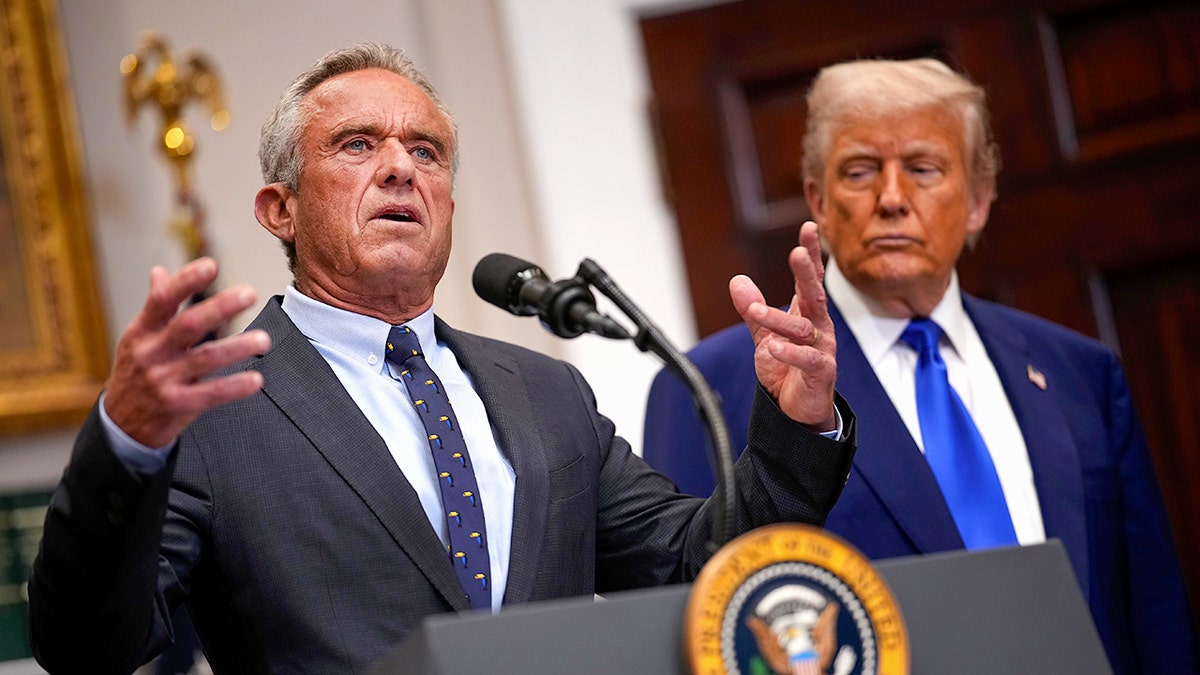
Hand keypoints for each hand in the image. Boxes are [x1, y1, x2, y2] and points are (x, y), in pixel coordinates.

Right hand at [103, 258, 270, 446]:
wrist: (121, 423)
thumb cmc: (136, 372)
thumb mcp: (138, 338)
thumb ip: (155, 307)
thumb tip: (159, 272)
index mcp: (142, 331)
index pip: (161, 300)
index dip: (185, 281)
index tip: (211, 266)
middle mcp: (152, 353)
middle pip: (188, 325)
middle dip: (219, 308)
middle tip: (249, 293)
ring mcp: (164, 380)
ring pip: (205, 359)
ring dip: (237, 347)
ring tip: (263, 339)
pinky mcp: (178, 405)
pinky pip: (211, 394)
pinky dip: (235, 387)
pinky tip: (256, 379)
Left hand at [729, 221, 836, 430]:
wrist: (796, 410)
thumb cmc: (786, 370)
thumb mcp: (764, 336)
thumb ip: (753, 310)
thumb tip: (737, 281)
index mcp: (807, 314)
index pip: (809, 280)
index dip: (810, 254)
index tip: (809, 228)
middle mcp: (818, 328)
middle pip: (814, 294)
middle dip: (806, 273)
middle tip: (797, 253)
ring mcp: (822, 350)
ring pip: (802, 329)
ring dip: (778, 319)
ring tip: (755, 312)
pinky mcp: (821, 372)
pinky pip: (807, 360)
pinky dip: (789, 353)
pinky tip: (771, 348)